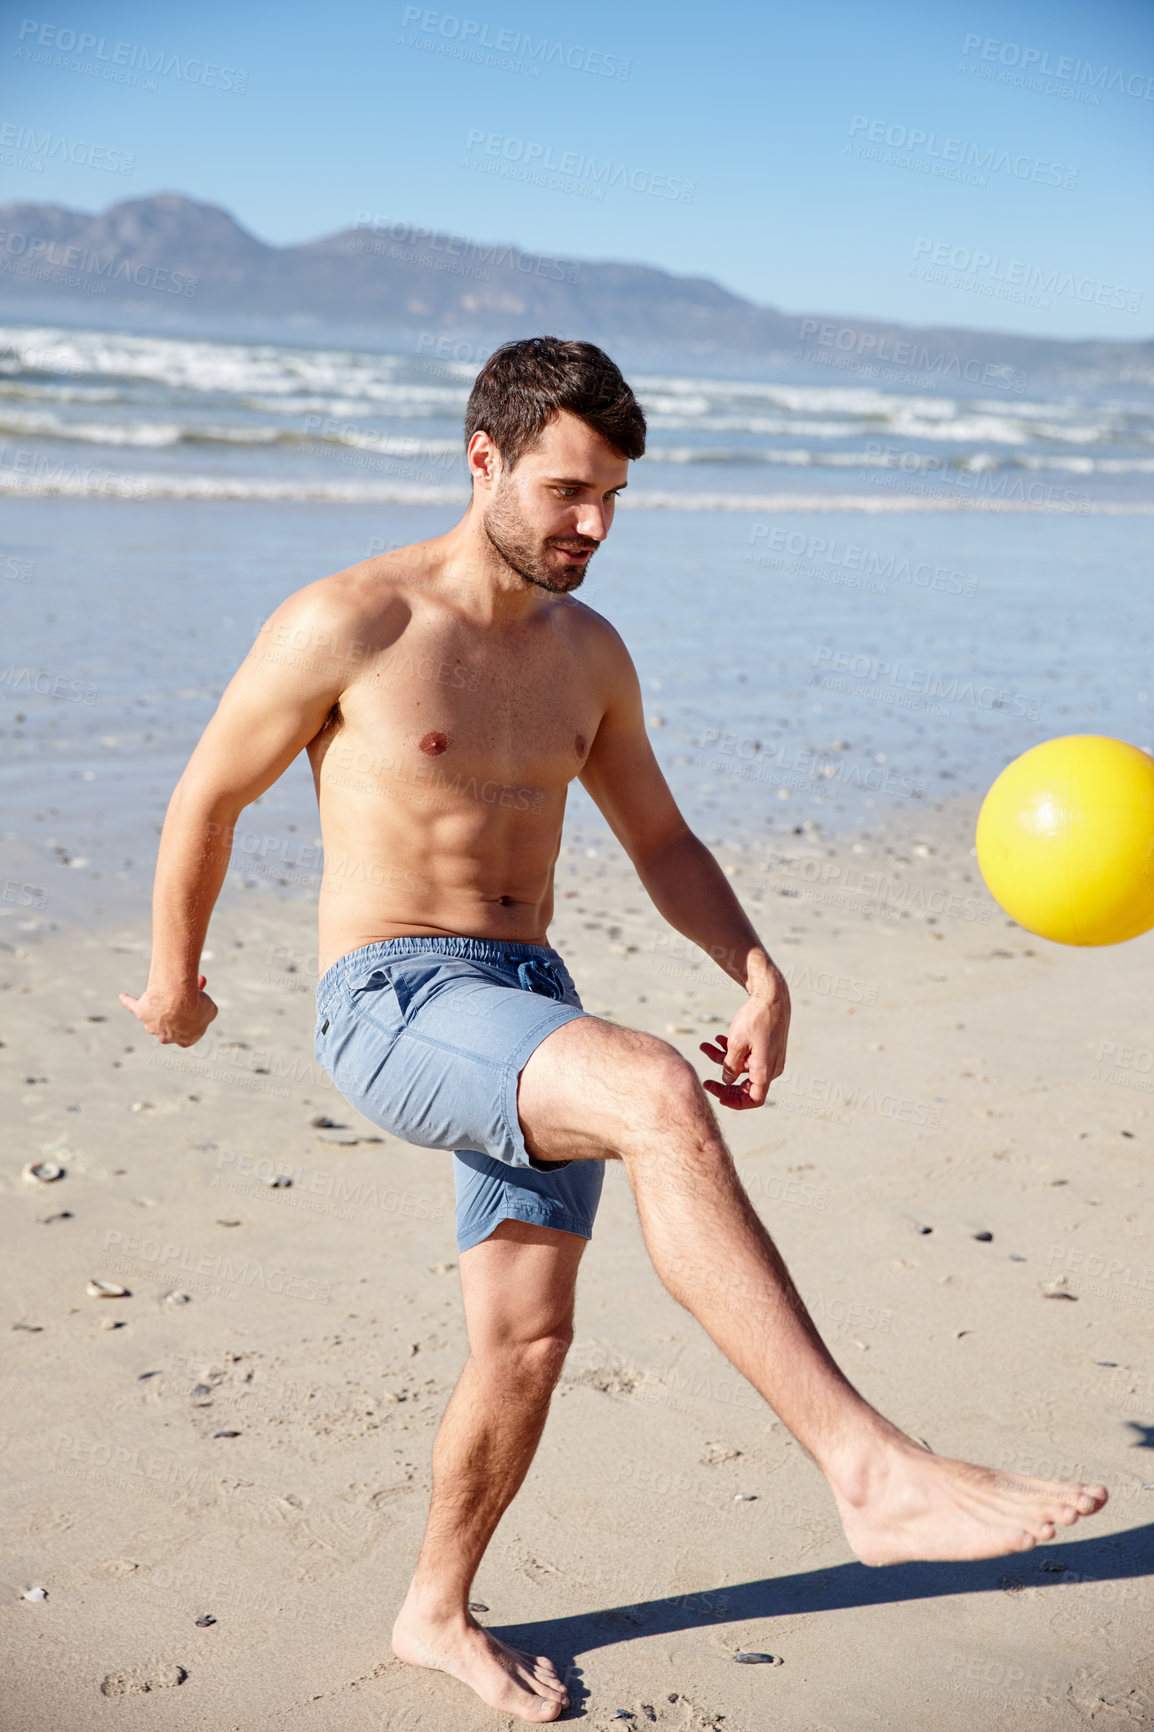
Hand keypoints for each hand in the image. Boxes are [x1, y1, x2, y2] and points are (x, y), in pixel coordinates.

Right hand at [119, 974, 217, 1046]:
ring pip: (156, 1013)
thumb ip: (208, 1012)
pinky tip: (123, 997)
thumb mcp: (211, 1010)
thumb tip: (203, 1008)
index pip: (186, 1037)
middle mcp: (166, 1036)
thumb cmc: (196, 1004)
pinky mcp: (141, 1011)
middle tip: (190, 992)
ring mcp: (152, 1025)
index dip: (190, 1025)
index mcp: (185, 1040)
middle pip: (172, 1024)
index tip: (193, 1013)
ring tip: (175, 983)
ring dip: (163, 1000)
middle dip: (179, 1010)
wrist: (177, 997)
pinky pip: (133, 1006)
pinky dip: (129, 1002)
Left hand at [699, 973, 789, 1109]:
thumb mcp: (736, 1043)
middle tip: (706, 1081)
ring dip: (723, 1059)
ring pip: (743, 1067)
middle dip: (724, 1083)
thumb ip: (730, 1066)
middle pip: (746, 1086)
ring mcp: (769, 1058)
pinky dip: (733, 1051)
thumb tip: (726, 1081)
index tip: (718, 1097)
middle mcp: (771, 1068)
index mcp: (765, 1071)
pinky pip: (749, 1056)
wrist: (772, 995)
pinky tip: (717, 1039)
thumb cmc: (755, 1019)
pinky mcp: (766, 1048)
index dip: (736, 1102)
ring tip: (704, 1046)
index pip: (754, 1099)